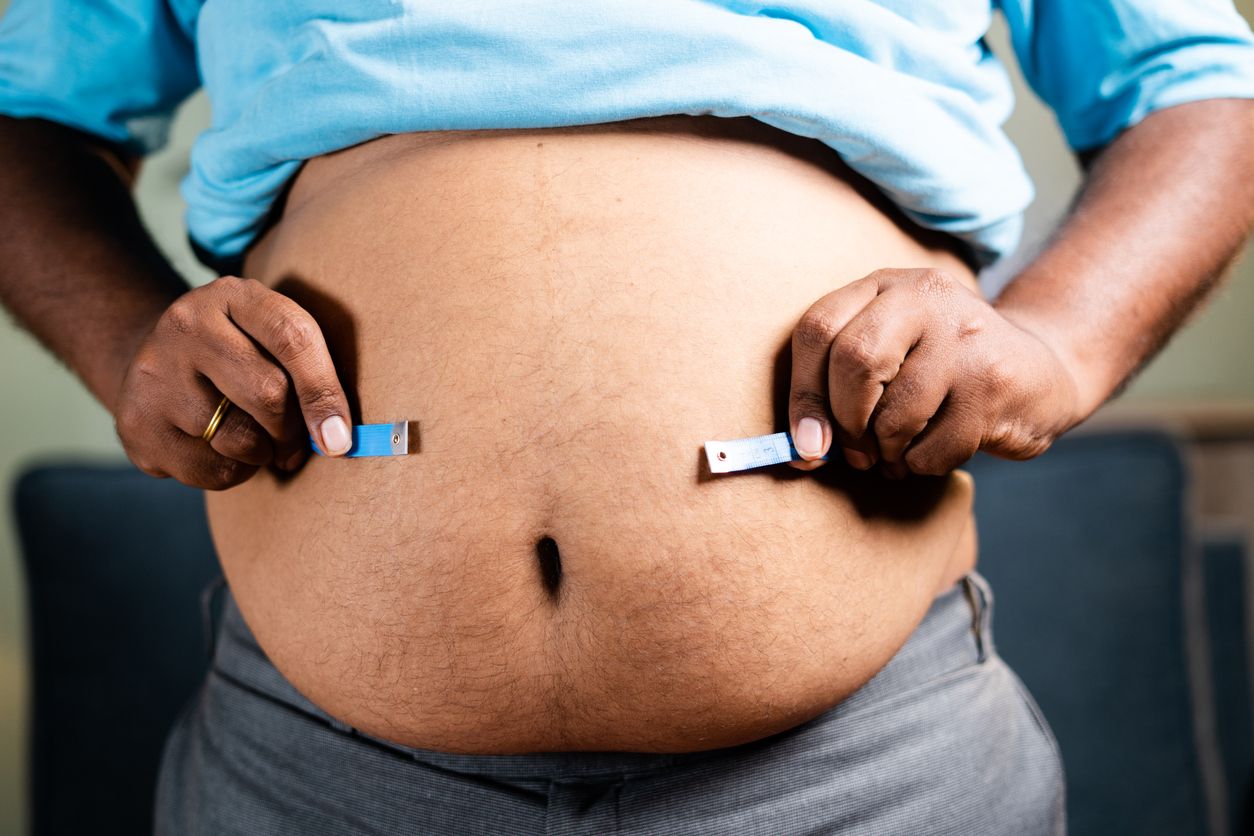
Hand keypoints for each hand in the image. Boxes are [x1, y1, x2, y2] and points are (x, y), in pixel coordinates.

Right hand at [114, 276, 352, 489]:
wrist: (154, 362)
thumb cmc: (238, 355)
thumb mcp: (270, 338)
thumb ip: (310, 371)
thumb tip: (337, 438)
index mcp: (232, 295)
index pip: (293, 339)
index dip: (324, 393)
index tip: (340, 437)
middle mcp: (186, 325)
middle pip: (268, 394)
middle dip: (293, 431)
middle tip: (295, 444)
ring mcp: (154, 373)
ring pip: (239, 439)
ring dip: (263, 454)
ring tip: (254, 441)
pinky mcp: (137, 423)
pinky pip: (210, 470)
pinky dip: (232, 473)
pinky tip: (220, 449)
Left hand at [787, 268, 1079, 476]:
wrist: (1042, 370)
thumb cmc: (943, 368)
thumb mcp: (892, 349)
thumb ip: (839, 382)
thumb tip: (804, 448)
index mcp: (888, 285)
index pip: (818, 329)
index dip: (802, 394)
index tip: (806, 442)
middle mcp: (927, 299)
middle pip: (853, 363)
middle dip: (844, 424)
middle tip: (854, 453)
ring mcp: (966, 339)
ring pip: (892, 415)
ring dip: (886, 452)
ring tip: (897, 452)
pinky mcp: (994, 384)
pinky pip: (932, 448)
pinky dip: (921, 464)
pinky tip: (933, 450)